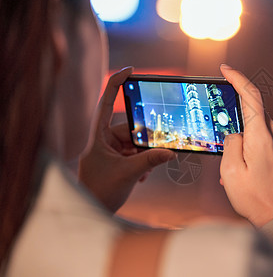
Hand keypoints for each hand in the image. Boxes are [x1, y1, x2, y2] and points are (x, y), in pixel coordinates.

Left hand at [78, 67, 175, 211]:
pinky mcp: (115, 162)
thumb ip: (150, 160)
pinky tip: (142, 176)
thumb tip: (171, 152)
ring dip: (144, 156)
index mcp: (98, 136)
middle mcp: (103, 141)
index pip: (106, 103)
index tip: (130, 71)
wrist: (90, 212)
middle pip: (130, 129)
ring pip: (134, 144)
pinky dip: (141, 163)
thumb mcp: (128, 174)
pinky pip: (133, 155)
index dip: (116, 84)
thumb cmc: (100, 191)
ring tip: (146, 171)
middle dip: (145, 141)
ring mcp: (109, 152)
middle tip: (159, 147)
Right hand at [219, 64, 272, 226]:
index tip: (227, 69)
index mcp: (262, 137)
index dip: (238, 79)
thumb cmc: (255, 199)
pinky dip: (259, 152)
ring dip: (248, 145)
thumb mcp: (230, 171)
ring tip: (241, 172)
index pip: (251, 97)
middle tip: (228, 153)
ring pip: (262, 133)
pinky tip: (254, 173)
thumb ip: (231, 143)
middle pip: (254, 117)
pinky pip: (272, 145)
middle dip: (238, 128)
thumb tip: (236, 134)